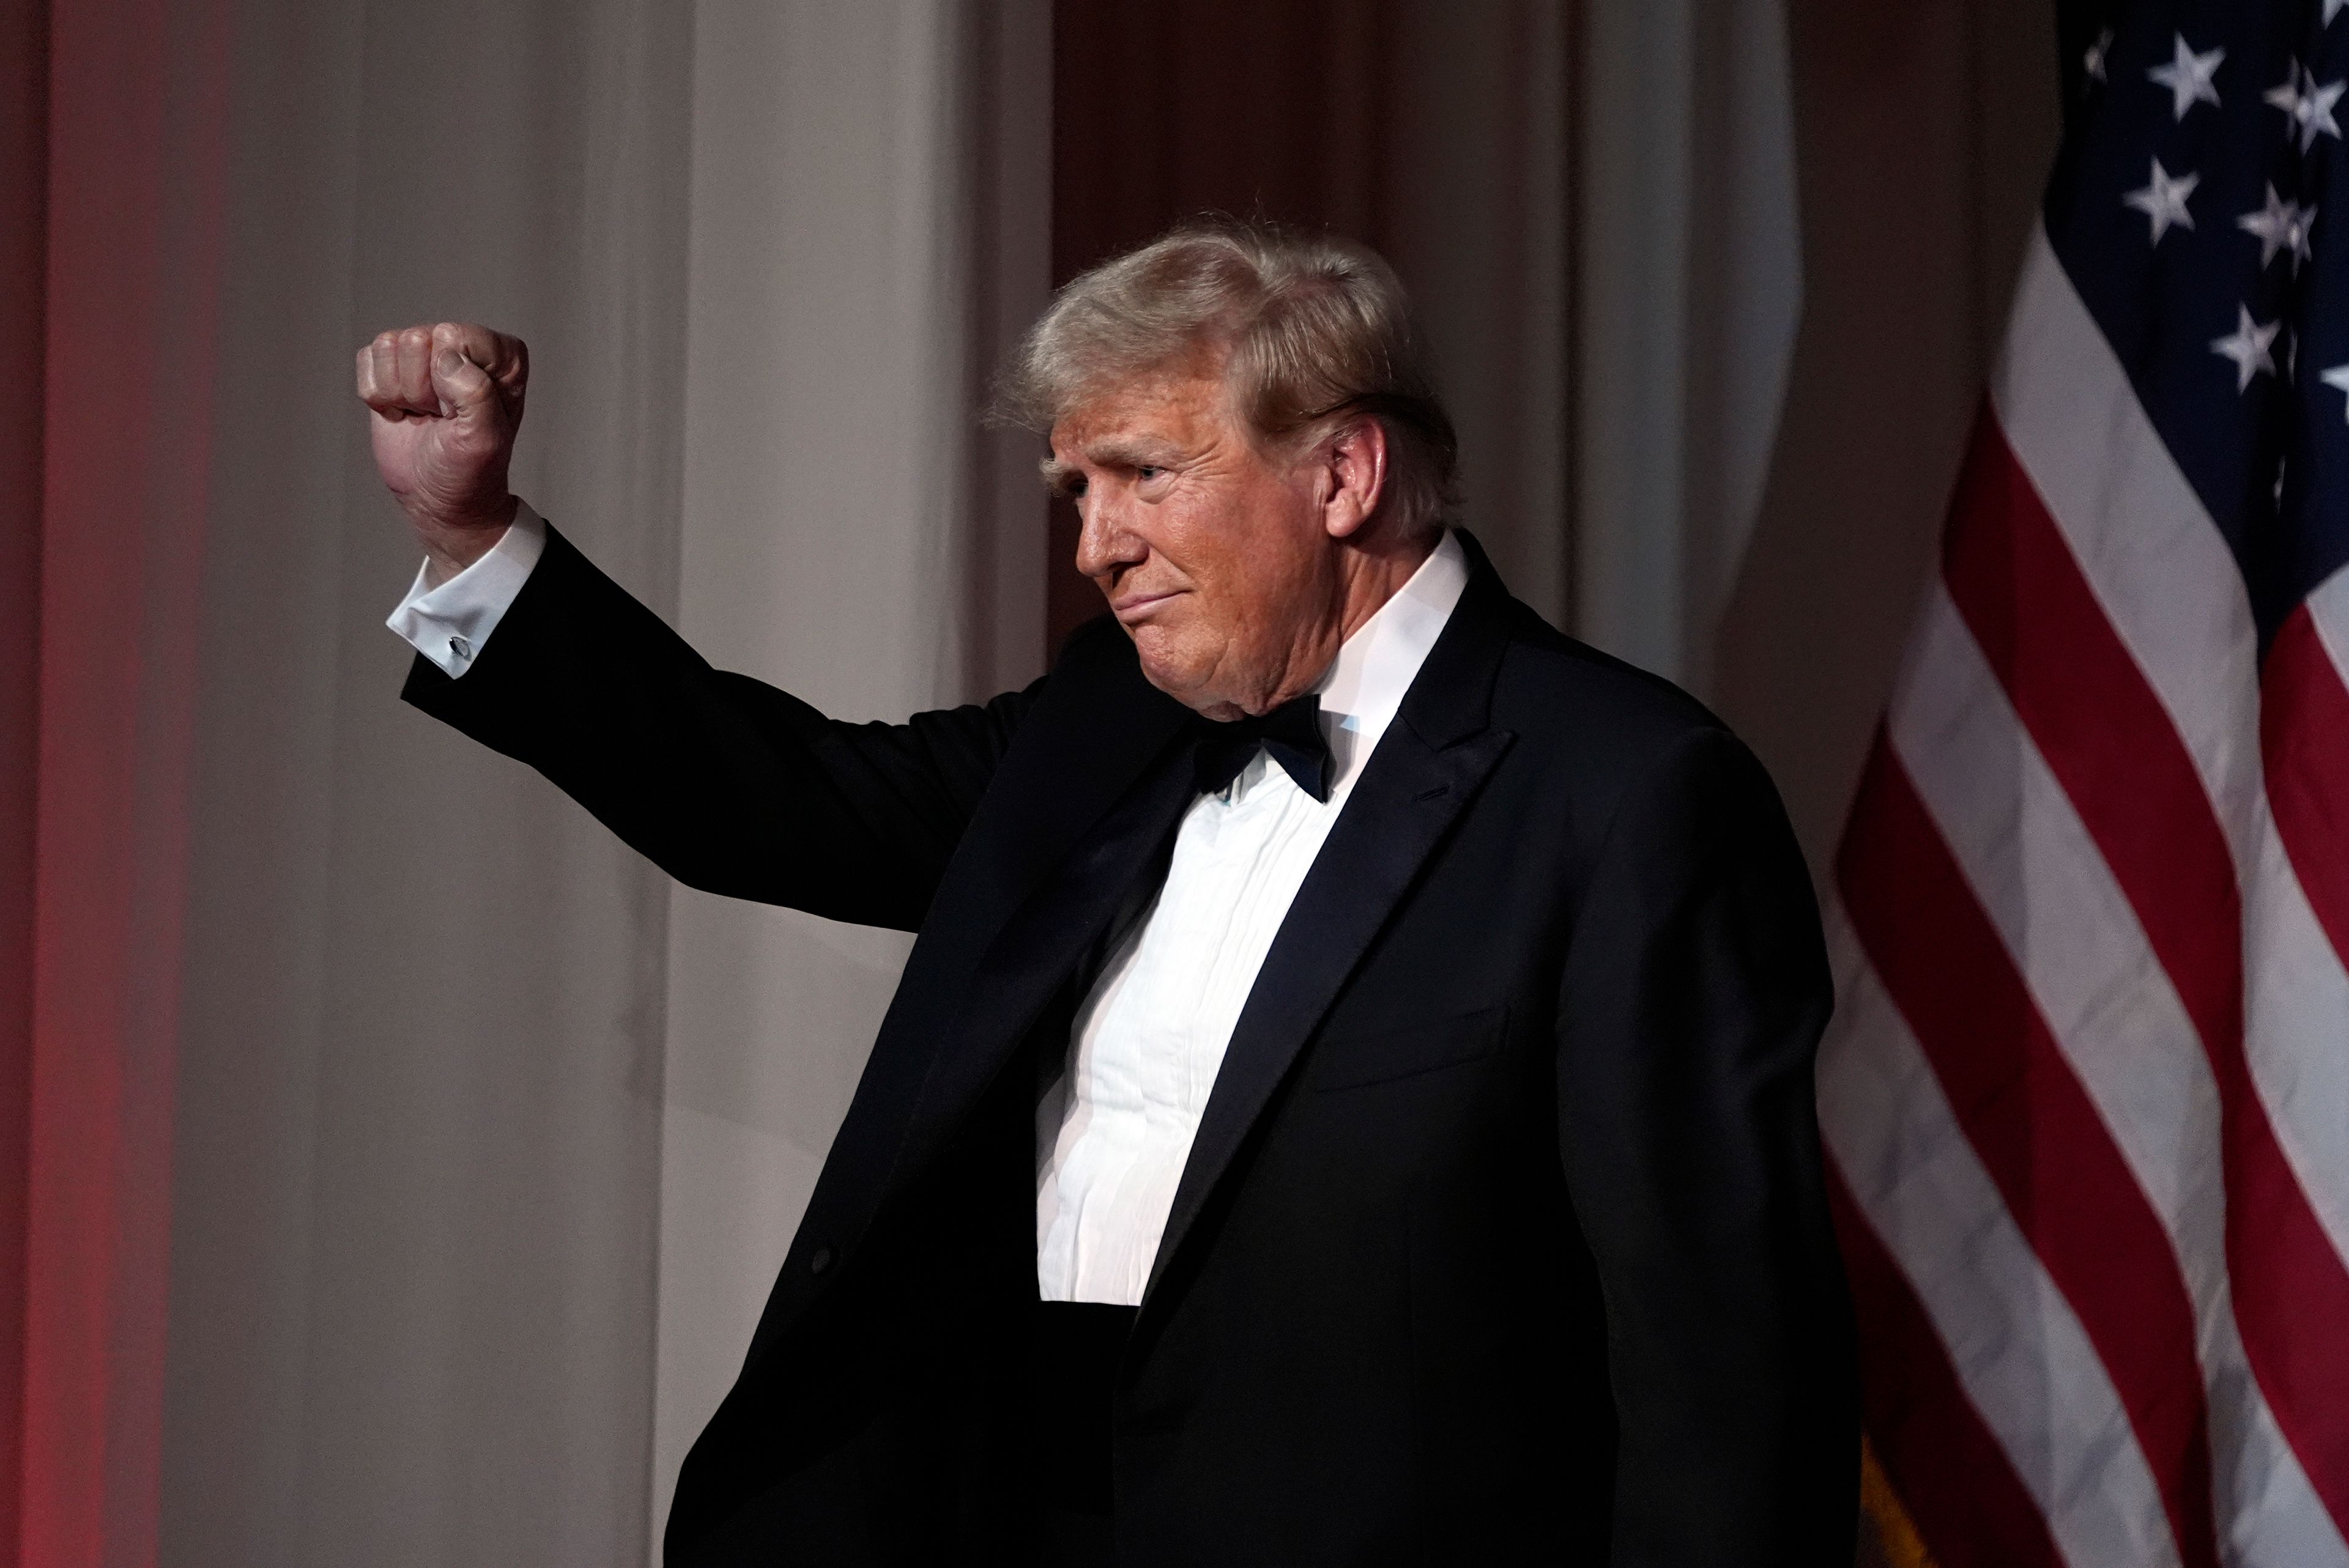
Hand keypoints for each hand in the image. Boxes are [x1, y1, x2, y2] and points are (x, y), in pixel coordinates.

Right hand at [356, 322, 528, 580]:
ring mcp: (425, 353)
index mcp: (500, 357)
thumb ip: (476, 395)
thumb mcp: (485, 440)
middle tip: (440, 417)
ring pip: (388, 347)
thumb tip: (447, 359)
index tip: (459, 413)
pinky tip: (403, 411)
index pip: (457, 336)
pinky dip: (379, 395)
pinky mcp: (391, 365)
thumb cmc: (471, 471)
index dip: (451, 381)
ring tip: (424, 414)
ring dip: (401, 392)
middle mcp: (463, 346)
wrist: (438, 497)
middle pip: (417, 340)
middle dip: (422, 389)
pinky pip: (367, 361)